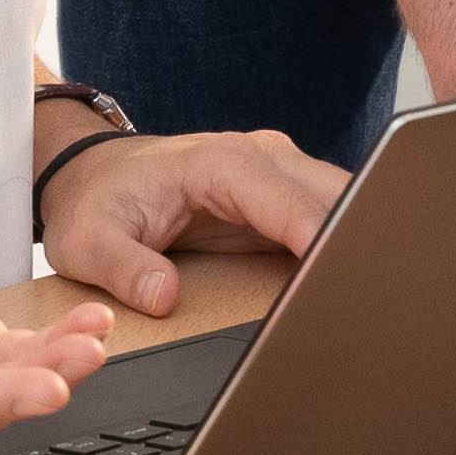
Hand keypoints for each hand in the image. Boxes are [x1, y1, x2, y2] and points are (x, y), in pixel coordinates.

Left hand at [36, 127, 348, 318]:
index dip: (318, 238)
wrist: (95, 173)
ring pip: (345, 198)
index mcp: (219, 164)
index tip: (338, 279)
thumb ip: (123, 268)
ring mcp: (279, 173)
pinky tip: (349, 278)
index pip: (287, 200)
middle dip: (357, 238)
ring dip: (358, 239)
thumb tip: (165, 296)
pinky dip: (345, 242)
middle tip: (368, 294)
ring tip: (364, 292)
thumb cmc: (97, 201)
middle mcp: (261, 158)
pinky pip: (330, 213)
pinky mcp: (284, 194)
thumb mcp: (87, 241)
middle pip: (335, 192)